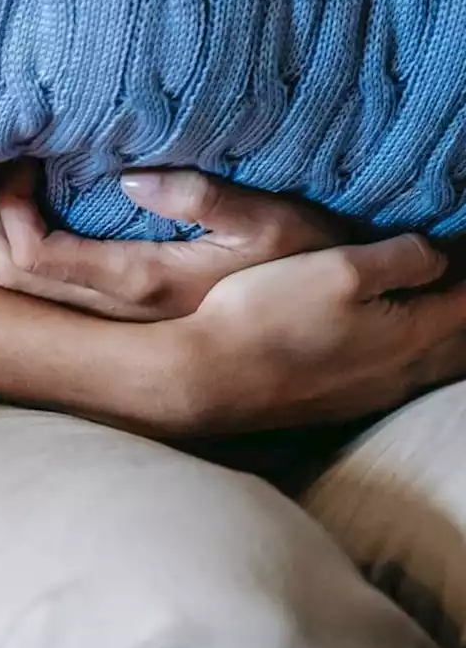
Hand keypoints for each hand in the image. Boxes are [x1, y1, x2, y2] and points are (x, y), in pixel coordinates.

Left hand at [0, 160, 341, 320]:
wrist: (328, 319)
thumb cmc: (308, 260)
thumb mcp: (272, 221)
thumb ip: (204, 199)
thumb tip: (129, 179)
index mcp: (142, 283)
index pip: (37, 258)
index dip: (7, 212)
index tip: (19, 162)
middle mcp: (116, 312)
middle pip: (12, 279)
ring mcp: (116, 319)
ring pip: (23, 292)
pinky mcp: (122, 314)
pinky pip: (46, 291)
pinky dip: (19, 252)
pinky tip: (24, 218)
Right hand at [171, 236, 465, 431]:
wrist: (206, 377)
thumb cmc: (269, 316)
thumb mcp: (340, 267)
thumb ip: (402, 257)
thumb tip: (436, 257)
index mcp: (411, 335)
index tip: (459, 243)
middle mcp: (398, 374)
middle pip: (455, 342)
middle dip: (457, 307)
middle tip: (447, 276)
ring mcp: (366, 395)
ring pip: (424, 363)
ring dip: (434, 335)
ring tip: (429, 304)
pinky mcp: (333, 404)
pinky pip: (389, 376)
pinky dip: (401, 353)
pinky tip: (383, 341)